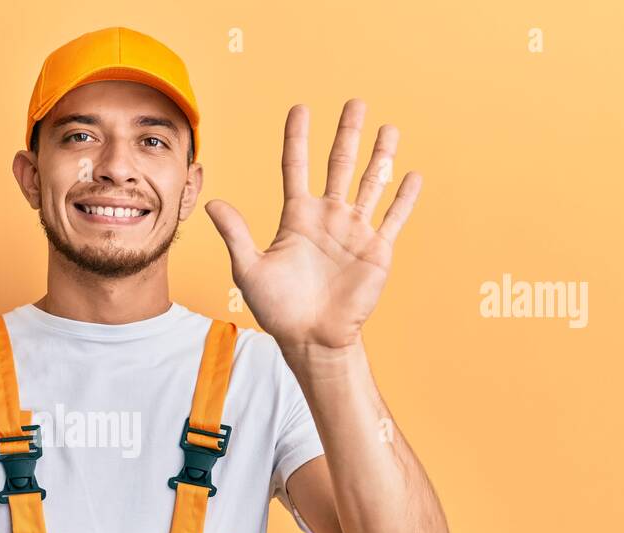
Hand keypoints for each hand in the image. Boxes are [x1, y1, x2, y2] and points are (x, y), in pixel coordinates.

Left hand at [205, 99, 420, 351]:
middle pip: (339, 165)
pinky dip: (404, 197)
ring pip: (370, 183)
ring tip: (388, 128)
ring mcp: (354, 232)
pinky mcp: (376, 250)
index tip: (300, 109)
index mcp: (297, 218)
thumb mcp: (250, 270)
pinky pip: (393, 218)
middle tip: (355, 103)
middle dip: (347, 134)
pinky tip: (412, 174)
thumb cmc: (278, 309)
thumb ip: (236, 234)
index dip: (297, 139)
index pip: (296, 168)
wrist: (311, 338)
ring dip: (380, 155)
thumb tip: (212, 202)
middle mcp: (327, 218)